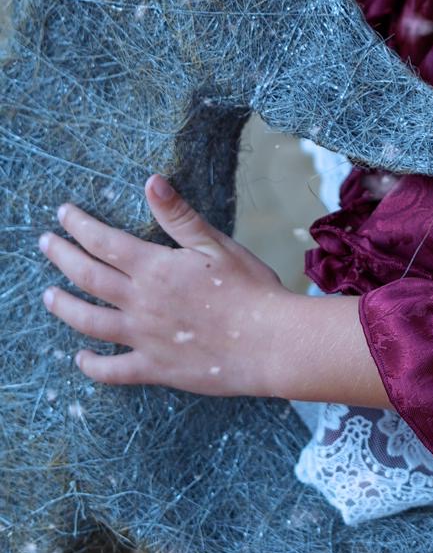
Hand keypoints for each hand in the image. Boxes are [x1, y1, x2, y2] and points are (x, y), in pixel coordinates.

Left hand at [38, 174, 296, 395]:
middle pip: (88, 277)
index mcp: (155, 268)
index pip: (105, 242)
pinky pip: (113, 370)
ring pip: (89, 322)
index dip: (80, 226)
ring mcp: (143, 338)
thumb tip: (152, 181)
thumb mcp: (215, 243)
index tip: (64, 214)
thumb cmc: (249, 289)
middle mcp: (140, 303)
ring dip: (64, 307)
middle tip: (45, 243)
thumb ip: (179, 215)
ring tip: (48, 297)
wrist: (268, 342)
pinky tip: (80, 359)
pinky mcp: (154, 368)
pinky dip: (93, 366)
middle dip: (62, 257)